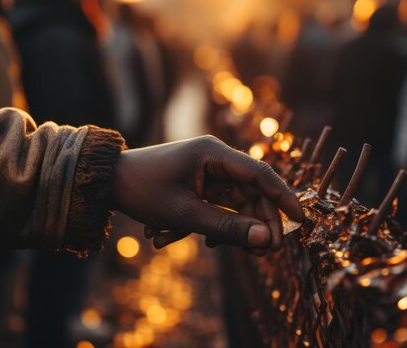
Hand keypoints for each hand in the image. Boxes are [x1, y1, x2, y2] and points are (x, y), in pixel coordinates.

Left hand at [113, 135, 302, 251]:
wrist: (106, 183)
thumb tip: (266, 240)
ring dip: (231, 228)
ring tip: (233, 252)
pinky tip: (189, 239)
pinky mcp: (197, 186)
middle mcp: (215, 160)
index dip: (283, 197)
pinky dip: (209, 225)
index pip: (260, 175)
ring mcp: (206, 173)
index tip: (300, 220)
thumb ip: (227, 228)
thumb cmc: (143, 190)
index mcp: (214, 155)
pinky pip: (215, 207)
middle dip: (258, 222)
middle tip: (267, 251)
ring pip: (234, 203)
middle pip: (251, 193)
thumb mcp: (185, 214)